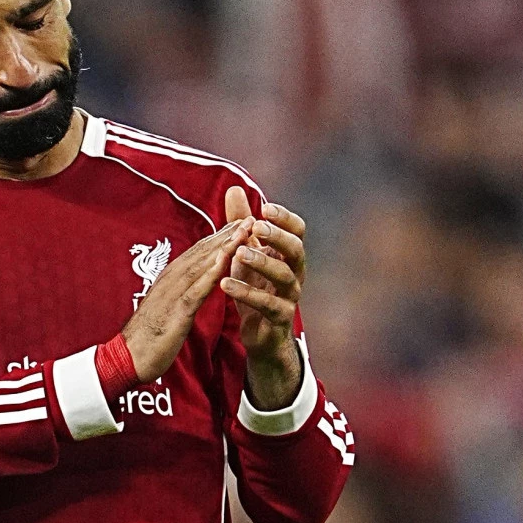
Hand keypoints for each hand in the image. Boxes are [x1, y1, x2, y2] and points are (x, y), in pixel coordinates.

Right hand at [122, 217, 253, 382]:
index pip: (199, 252)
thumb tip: (194, 284)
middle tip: (249, 217)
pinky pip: (196, 288)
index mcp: (171, 278)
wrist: (128, 357)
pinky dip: (211, 273)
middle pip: (203, 251)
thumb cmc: (149, 336)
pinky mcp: (176, 310)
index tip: (240, 223)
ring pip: (201, 264)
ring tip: (244, 231)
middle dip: (227, 234)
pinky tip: (225, 261)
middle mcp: (171, 279)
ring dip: (224, 246)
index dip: (221, 236)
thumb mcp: (168, 308)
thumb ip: (182, 292)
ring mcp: (173, 293)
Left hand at [222, 187, 304, 408]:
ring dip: (261, 263)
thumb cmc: (254, 287)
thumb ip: (240, 223)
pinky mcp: (280, 318)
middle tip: (256, 226)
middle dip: (278, 236)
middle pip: (297, 249)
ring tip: (238, 254)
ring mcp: (290, 296)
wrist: (259, 334)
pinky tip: (225, 284)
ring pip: (284, 276)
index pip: (297, 230)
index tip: (265, 207)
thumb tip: (234, 188)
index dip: (285, 218)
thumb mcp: (245, 252)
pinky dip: (247, 293)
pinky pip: (268, 304)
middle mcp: (294, 273)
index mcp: (287, 254)